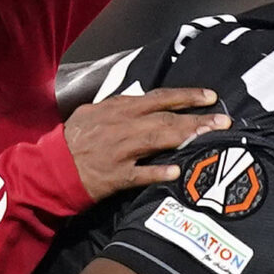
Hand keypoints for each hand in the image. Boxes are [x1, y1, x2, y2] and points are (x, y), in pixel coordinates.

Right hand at [62, 90, 228, 201]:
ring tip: (210, 136)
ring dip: (186, 137)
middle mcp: (121, 126)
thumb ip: (120, 109)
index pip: (158, 97)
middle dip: (196, 118)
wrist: (50, 168)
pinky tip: (177, 171)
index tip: (209, 96)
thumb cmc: (73, 141)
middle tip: (223, 121)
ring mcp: (118, 151)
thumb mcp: (94, 114)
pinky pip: (140, 174)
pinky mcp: (115, 176)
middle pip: (165, 118)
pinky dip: (158, 172)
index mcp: (117, 108)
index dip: (185, 96)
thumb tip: (145, 104)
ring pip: (157, 140)